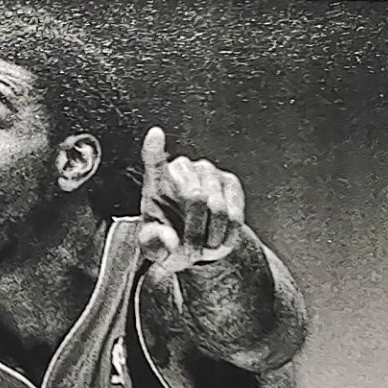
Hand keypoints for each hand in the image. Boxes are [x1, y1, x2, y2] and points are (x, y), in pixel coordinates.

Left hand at [136, 126, 245, 271]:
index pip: (153, 161)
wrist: (198, 242)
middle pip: (195, 198)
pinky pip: (235, 214)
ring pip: (218, 208)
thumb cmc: (169, 239)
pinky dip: (227, 236)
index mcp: (155, 181)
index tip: (155, 135)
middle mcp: (182, 168)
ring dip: (211, 237)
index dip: (155, 149)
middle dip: (195, 232)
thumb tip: (170, 239)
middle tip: (190, 252)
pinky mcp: (229, 181)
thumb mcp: (153, 248)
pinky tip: (218, 238)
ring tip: (203, 245)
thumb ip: (155, 244)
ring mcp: (207, 171)